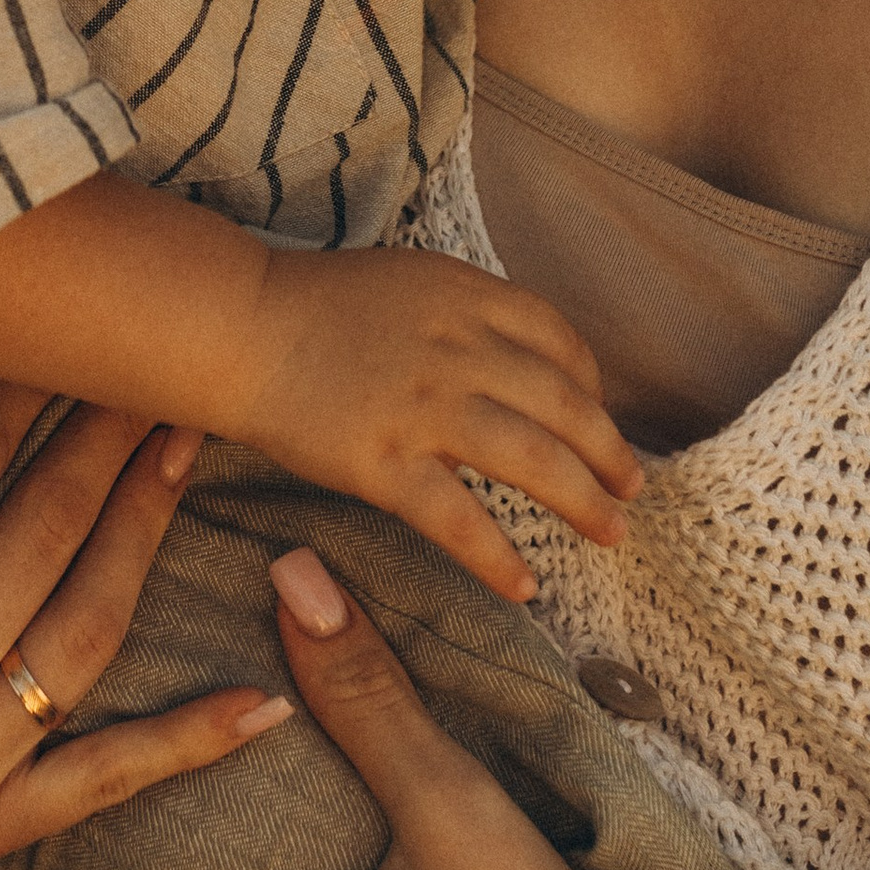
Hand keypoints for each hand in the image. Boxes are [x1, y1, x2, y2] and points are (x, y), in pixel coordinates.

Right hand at [0, 354, 292, 869]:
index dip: (19, 387)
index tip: (69, 324)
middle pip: (40, 536)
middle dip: (106, 435)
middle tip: (166, 358)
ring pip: (87, 635)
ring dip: (148, 532)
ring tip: (191, 444)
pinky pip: (103, 780)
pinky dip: (189, 744)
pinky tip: (265, 700)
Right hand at [236, 253, 642, 601]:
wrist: (238, 327)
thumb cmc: (310, 304)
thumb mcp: (406, 282)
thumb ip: (461, 317)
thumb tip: (509, 361)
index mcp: (466, 298)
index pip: (559, 340)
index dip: (592, 384)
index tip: (597, 413)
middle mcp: (460, 351)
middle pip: (565, 405)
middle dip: (609, 452)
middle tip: (631, 487)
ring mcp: (425, 409)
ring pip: (534, 462)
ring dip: (584, 502)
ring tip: (611, 532)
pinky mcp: (385, 464)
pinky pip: (459, 521)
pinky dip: (499, 559)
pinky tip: (525, 587)